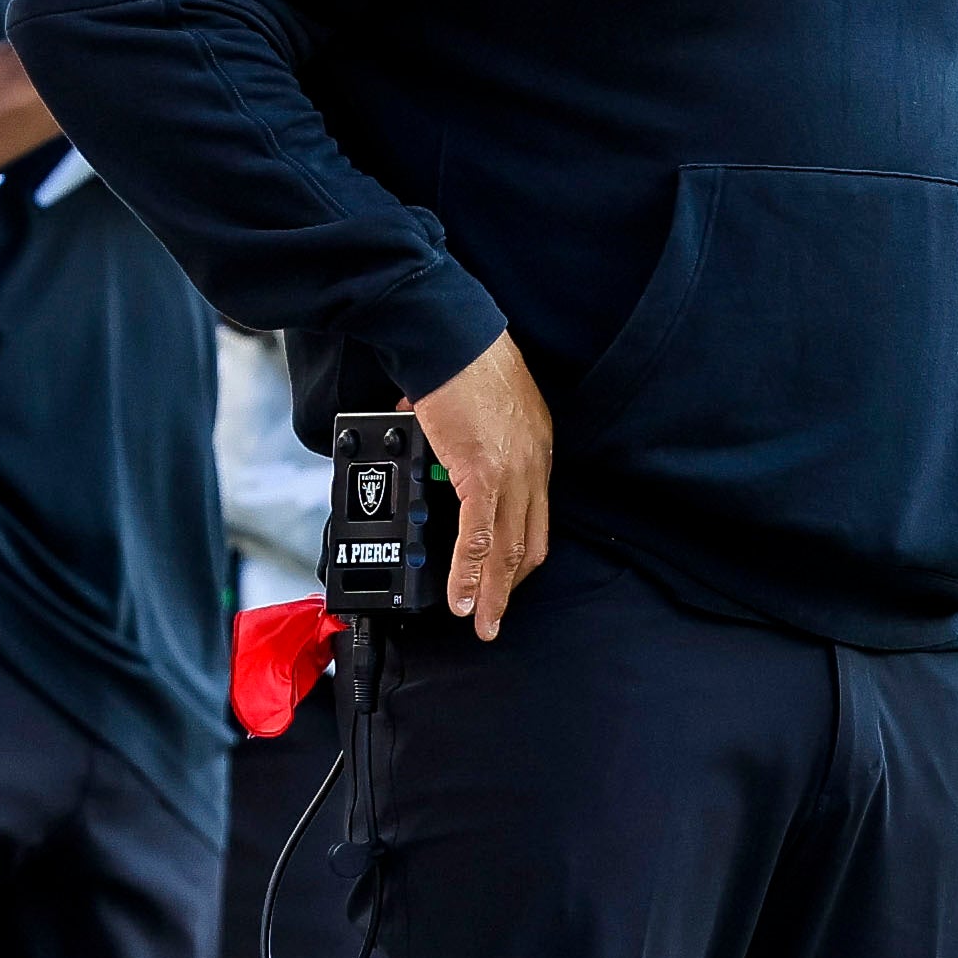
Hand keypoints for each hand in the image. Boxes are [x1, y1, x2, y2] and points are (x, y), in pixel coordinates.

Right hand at [407, 330, 556, 642]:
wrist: (446, 334)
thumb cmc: (455, 356)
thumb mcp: (466, 404)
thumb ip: (451, 431)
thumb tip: (421, 432)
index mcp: (534, 446)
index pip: (536, 514)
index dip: (521, 551)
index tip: (506, 576)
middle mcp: (533, 462)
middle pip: (530, 540)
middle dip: (511, 584)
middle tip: (496, 616)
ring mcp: (513, 470)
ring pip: (507, 548)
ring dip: (492, 592)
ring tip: (480, 622)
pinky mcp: (485, 472)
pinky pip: (479, 537)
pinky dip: (469, 574)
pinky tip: (461, 598)